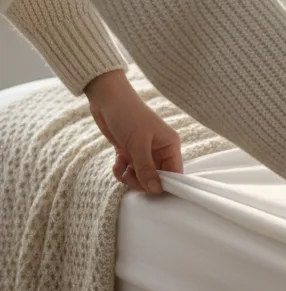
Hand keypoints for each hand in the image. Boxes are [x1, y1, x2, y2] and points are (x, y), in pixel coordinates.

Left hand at [84, 70, 182, 193]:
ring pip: (142, 176)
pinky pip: (129, 170)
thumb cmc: (128, 116)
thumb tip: (156, 190)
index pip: (174, 172)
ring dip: (130, 177)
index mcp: (170, 146)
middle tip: (130, 178)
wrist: (106, 99)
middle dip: (143, 181)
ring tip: (121, 169)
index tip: (151, 191)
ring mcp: (144, 152)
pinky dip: (122, 171)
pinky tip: (117, 163)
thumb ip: (146, 169)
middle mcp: (159, 150)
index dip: (165, 184)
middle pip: (157, 177)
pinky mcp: (130, 152)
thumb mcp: (138, 144)